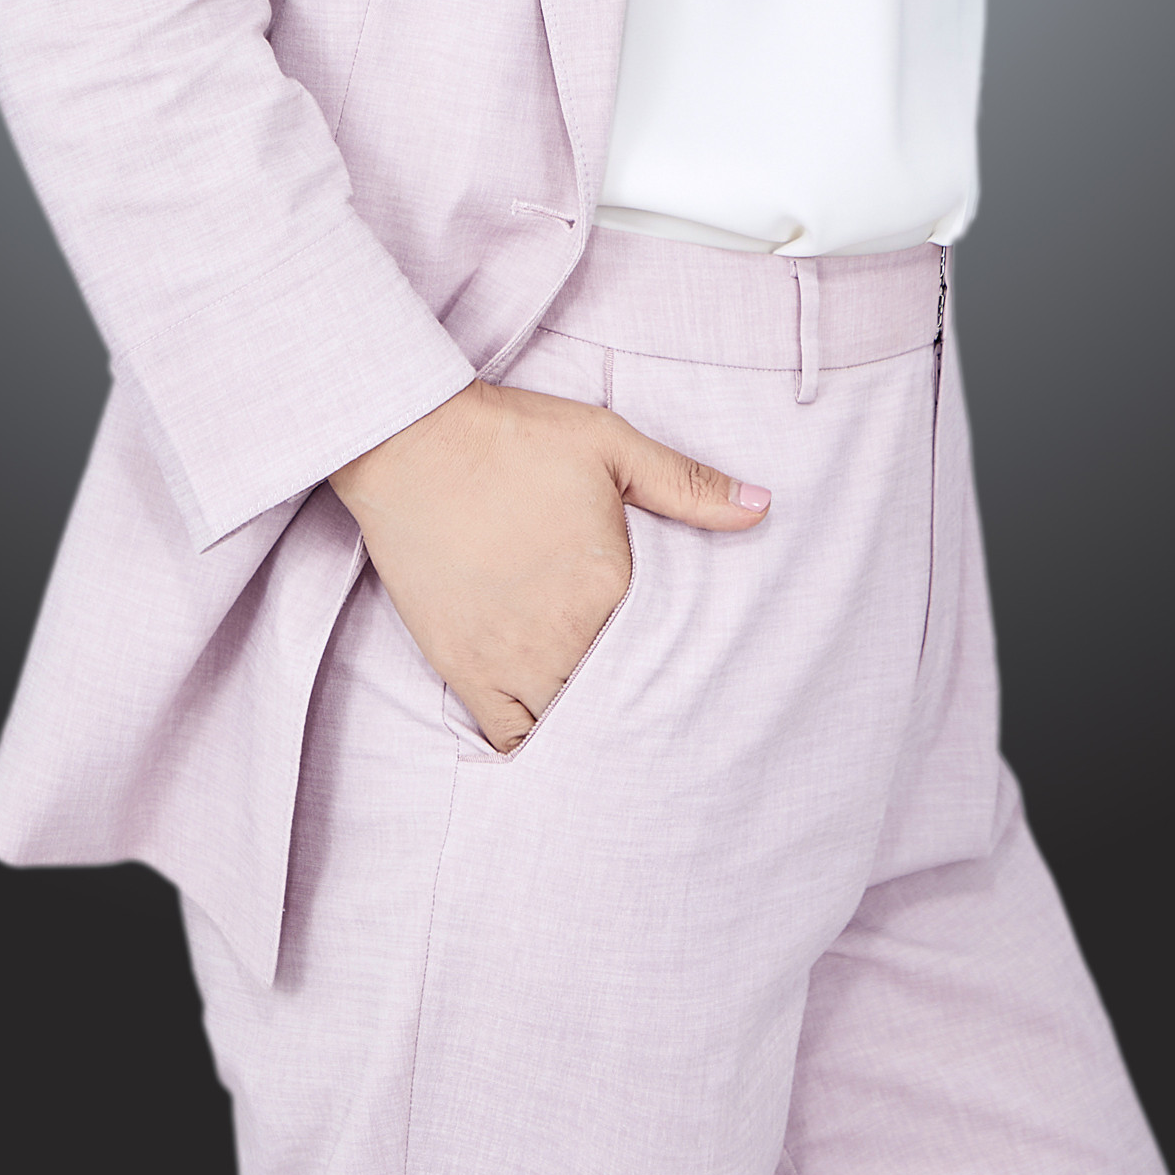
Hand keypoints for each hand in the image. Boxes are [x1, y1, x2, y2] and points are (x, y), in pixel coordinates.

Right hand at [330, 379, 770, 750]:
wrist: (413, 441)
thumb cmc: (514, 437)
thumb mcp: (610, 443)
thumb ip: (687, 484)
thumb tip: (761, 506)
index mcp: (609, 584)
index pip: (665, 654)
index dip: (680, 664)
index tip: (695, 669)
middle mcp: (563, 634)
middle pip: (619, 698)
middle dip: (640, 701)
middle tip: (662, 704)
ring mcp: (509, 658)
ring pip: (568, 724)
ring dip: (590, 720)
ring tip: (611, 717)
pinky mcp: (464, 667)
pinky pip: (508, 734)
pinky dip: (534, 737)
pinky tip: (552, 726)